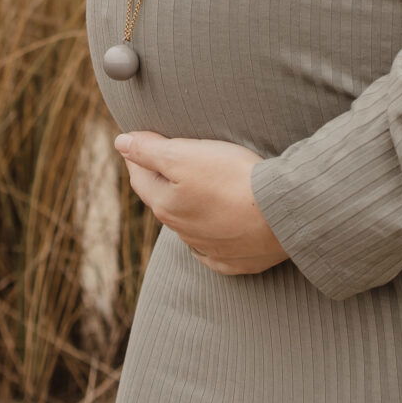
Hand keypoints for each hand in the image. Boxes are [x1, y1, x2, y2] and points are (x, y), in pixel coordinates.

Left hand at [114, 134, 290, 275]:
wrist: (280, 213)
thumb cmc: (232, 178)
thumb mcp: (185, 155)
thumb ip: (149, 150)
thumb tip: (120, 143)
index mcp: (166, 205)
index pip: (141, 177)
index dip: (138, 156)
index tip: (138, 141)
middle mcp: (182, 231)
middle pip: (164, 201)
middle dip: (162, 182)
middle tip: (167, 162)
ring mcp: (209, 249)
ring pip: (189, 224)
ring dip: (189, 207)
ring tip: (199, 187)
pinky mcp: (234, 261)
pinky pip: (215, 250)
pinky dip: (212, 236)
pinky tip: (217, 228)